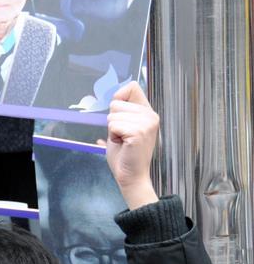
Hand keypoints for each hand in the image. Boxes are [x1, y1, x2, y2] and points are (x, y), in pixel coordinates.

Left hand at [106, 81, 159, 209]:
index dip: (119, 98)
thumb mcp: (121, 128)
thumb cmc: (124, 154)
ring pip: (112, 116)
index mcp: (148, 112)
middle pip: (116, 103)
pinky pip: (113, 126)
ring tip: (123, 141)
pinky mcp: (139, 132)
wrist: (131, 176)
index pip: (132, 87)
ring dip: (112, 131)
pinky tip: (123, 145)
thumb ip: (120, 113)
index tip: (119, 115)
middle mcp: (151, 115)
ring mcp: (147, 123)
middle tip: (122, 136)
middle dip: (112, 121)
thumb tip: (114, 98)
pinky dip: (113, 136)